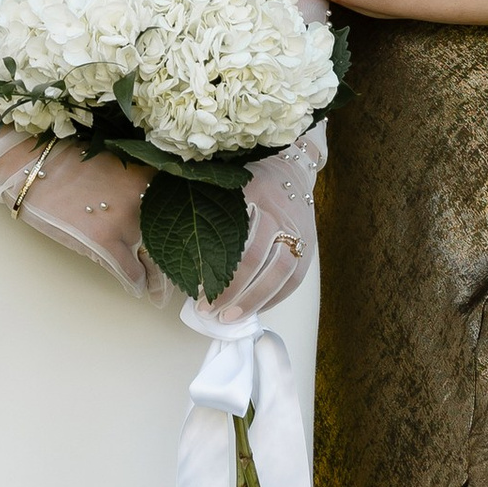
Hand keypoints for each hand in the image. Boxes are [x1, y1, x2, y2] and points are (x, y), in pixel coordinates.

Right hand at [8, 140, 174, 304]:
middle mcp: (145, 197)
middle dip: (181, 261)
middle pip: (175, 238)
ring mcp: (126, 221)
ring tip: (159, 292)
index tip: (195, 241)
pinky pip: (129, 272)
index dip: (190, 228)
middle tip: (185, 275)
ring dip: (159, 280)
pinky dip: (135, 284)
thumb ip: (139, 181)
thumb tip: (155, 205)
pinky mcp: (104, 242)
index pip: (184, 207)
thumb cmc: (67, 159)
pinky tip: (138, 290)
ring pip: (155, 259)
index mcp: (150, 173)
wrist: (30, 165)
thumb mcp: (114, 160)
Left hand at [203, 128, 323, 325]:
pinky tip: (256, 309)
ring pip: (281, 270)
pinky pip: (295, 277)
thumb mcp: (225, 182)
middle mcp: (278, 211)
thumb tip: (178, 247)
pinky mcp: (309, 243)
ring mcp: (297, 228)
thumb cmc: (248, 178)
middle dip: (233, 289)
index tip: (195, 289)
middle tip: (210, 311)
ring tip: (233, 318)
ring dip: (256, 299)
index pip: (234, 235)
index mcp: (252, 192)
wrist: (292, 168)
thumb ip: (205, 204)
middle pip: (257, 256)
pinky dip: (275, 297)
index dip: (216, 266)